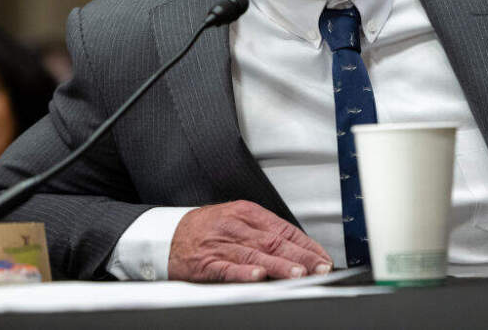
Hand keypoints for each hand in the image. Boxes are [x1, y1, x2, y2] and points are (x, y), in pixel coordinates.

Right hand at [167, 200, 333, 281]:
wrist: (165, 234)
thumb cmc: (204, 228)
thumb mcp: (235, 220)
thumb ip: (263, 232)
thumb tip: (296, 248)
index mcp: (245, 213)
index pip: (283, 229)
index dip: (306, 245)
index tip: (322, 257)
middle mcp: (235, 226)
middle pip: (274, 241)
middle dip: (300, 256)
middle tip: (319, 267)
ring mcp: (220, 244)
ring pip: (254, 254)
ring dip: (278, 265)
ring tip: (297, 274)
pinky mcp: (205, 262)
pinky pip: (226, 268)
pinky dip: (243, 272)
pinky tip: (257, 276)